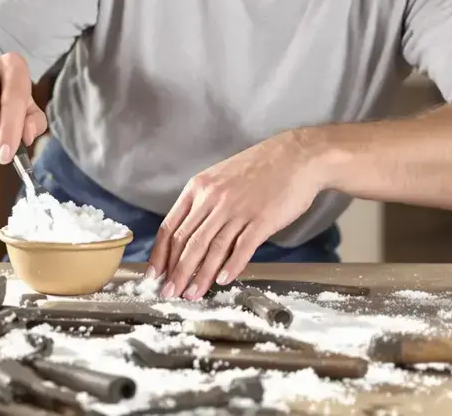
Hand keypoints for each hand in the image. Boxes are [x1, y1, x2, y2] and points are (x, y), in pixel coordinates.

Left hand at [147, 132, 324, 299]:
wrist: (297, 155)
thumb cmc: (260, 168)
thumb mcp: (220, 177)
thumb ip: (204, 203)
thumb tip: (189, 235)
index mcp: (199, 188)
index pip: (170, 227)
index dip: (160, 255)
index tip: (154, 274)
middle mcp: (214, 198)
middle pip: (187, 242)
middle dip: (175, 272)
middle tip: (168, 292)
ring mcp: (237, 209)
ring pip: (212, 249)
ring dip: (199, 276)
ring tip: (191, 294)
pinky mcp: (262, 219)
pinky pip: (242, 247)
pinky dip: (231, 267)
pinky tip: (222, 281)